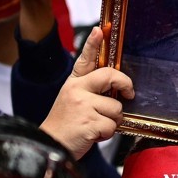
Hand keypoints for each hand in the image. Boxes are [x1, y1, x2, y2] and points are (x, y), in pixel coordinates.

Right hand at [40, 27, 135, 157]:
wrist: (49, 147)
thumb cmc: (65, 125)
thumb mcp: (71, 100)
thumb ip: (89, 90)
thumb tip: (116, 88)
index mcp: (73, 83)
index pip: (85, 59)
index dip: (92, 44)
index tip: (99, 30)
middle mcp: (77, 90)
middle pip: (110, 76)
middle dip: (125, 84)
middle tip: (128, 93)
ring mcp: (82, 105)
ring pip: (116, 108)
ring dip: (112, 121)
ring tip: (96, 125)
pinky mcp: (89, 122)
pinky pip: (112, 126)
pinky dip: (107, 134)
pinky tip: (93, 135)